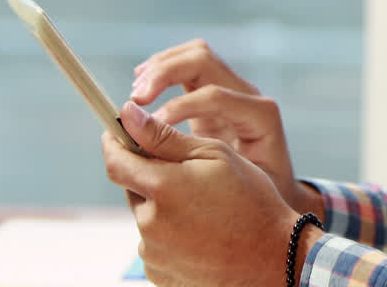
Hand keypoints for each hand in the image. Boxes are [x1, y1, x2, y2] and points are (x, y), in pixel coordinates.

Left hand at [102, 101, 322, 286]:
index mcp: (163, 187)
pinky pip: (155, 244)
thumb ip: (165, 136)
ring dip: (163, 207)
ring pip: (146, 217)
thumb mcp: (215, 155)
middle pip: (133, 189)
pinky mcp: (158, 273)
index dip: (114, 143)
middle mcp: (150, 223)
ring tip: (202, 210)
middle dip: (150, 177)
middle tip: (187, 177)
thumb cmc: (251, 200)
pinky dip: (170, 235)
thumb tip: (128, 115)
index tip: (118, 134)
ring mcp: (153, 252)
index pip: (116, 160)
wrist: (272, 258)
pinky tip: (200, 234)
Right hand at [129, 39, 323, 217]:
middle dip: (165, 73)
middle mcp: (247, 95)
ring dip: (160, 66)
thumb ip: (208, 169)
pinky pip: (187, 68)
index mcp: (260, 116)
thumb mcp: (241, 185)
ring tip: (136, 92)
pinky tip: (142, 91)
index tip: (152, 126)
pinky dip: (161, 71)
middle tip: (136, 99)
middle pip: (203, 59)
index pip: (215, 96)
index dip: (180, 107)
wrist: (280, 190)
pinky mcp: (214, 94)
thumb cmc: (263, 193)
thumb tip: (160, 161)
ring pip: (194, 55)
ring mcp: (231, 90)